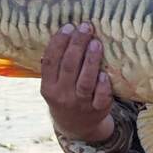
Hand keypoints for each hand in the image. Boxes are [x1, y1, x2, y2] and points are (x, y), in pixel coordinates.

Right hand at [40, 22, 114, 141]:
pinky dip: (102, 86)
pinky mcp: (97, 110)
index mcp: (48, 87)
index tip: (68, 26)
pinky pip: (100, 97)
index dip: (58, 43)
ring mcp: (80, 103)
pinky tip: (104, 73)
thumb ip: (56, 65)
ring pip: (85, 81)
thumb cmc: (65, 95)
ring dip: (91, 60)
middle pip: (69, 67)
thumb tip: (66, 32)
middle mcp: (62, 95)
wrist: (76, 126)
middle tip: (86, 27)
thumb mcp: (53, 84)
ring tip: (96, 43)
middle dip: (77, 45)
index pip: (50, 61)